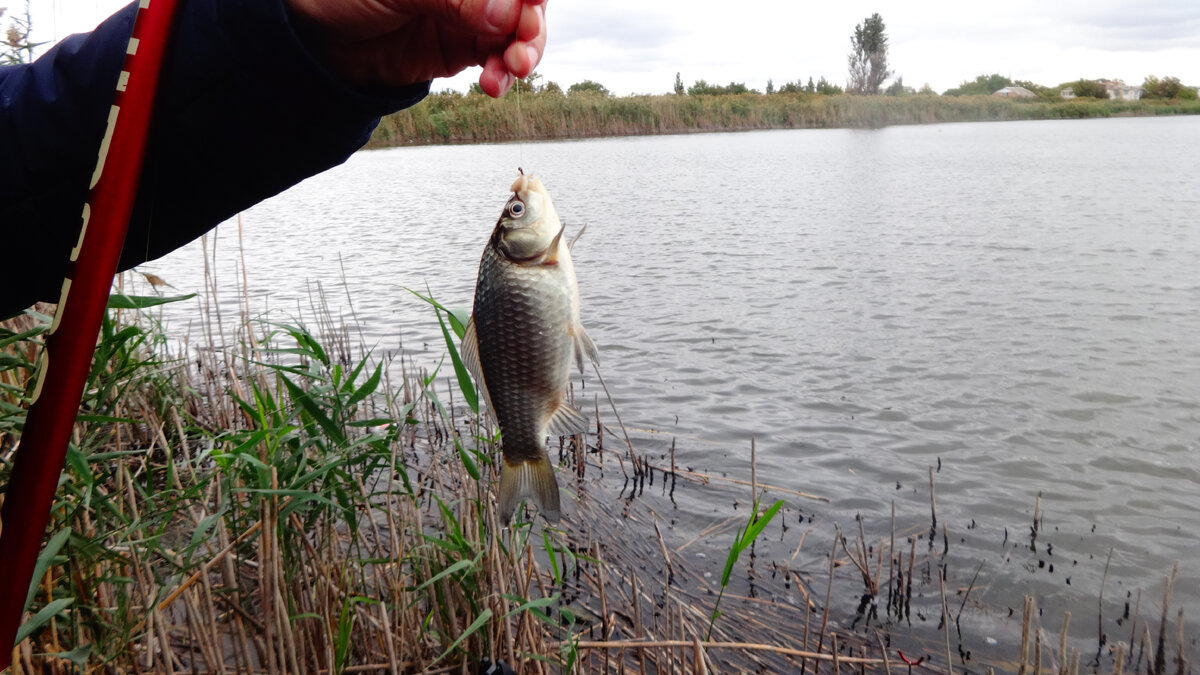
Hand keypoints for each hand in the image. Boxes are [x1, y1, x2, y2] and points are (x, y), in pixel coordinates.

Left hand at [285, 0, 546, 97]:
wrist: (309, 39)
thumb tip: (509, 14)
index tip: (529, 5)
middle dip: (531, 21)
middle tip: (523, 41)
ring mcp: (469, 12)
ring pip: (518, 30)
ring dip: (524, 51)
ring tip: (510, 68)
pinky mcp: (461, 48)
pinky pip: (498, 60)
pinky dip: (503, 74)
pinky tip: (493, 84)